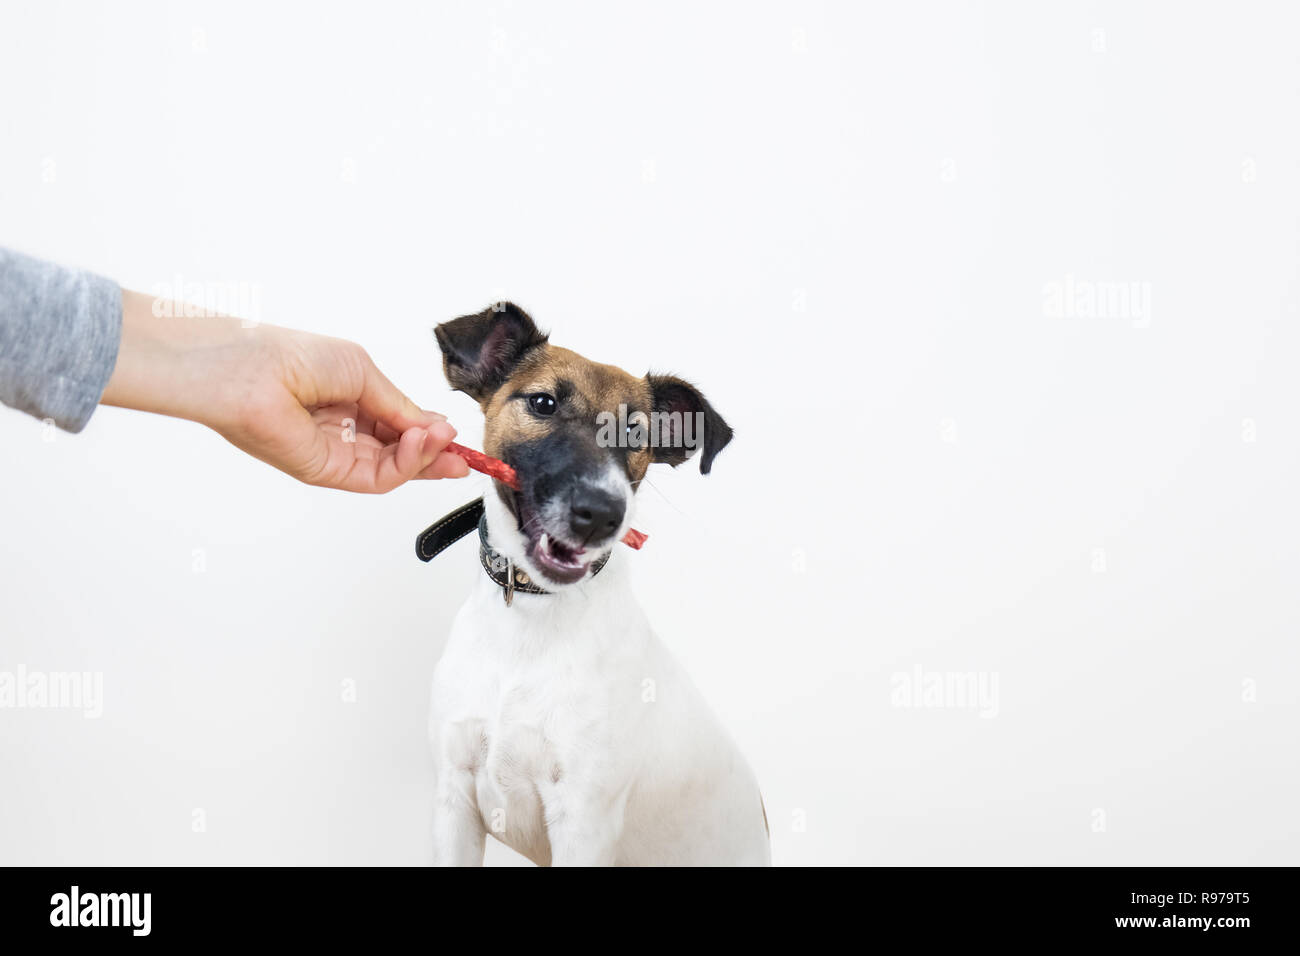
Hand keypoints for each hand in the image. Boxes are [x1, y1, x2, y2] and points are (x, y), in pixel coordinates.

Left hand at [102, 290, 469, 491]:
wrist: (248, 372)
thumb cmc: (290, 357)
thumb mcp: (363, 372)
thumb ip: (399, 407)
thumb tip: (436, 426)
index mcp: (350, 401)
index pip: (400, 426)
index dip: (431, 433)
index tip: (457, 435)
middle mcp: (344, 431)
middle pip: (401, 454)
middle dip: (436, 455)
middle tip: (465, 456)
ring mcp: (336, 454)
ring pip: (394, 468)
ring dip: (425, 457)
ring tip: (443, 441)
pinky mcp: (327, 473)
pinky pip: (377, 478)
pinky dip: (405, 465)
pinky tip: (421, 443)